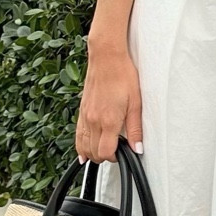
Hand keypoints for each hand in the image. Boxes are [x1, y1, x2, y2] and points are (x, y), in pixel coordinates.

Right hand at [78, 38, 142, 161]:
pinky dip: (81, 145)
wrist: (106, 57)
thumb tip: (138, 148)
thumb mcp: (136, 103)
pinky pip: (77, 135)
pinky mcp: (82, 110)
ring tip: (103, 152)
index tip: (123, 153)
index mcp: (108, 120)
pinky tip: (84, 150)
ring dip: (91, 154)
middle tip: (117, 151)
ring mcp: (85, 116)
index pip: (105, 152)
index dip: (114, 158)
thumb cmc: (123, 76)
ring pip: (82, 146)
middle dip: (104, 157)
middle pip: (92, 153)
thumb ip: (136, 129)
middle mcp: (93, 120)